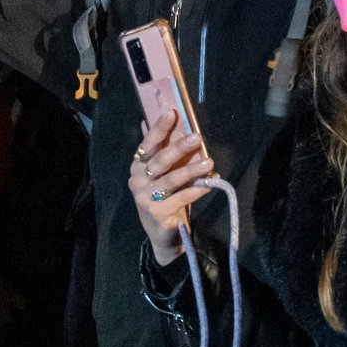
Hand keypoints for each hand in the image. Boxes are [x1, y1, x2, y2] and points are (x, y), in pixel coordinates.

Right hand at [128, 110, 214, 265]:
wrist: (163, 233)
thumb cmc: (165, 197)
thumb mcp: (163, 173)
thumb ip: (163, 149)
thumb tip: (161, 117)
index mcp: (137, 166)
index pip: (148, 144)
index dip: (159, 128)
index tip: (172, 113)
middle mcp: (137, 180)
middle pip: (160, 160)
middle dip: (178, 147)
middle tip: (197, 137)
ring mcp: (144, 198)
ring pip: (170, 180)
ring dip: (191, 170)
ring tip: (209, 162)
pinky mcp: (156, 213)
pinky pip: (180, 198)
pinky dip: (196, 190)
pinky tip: (209, 183)